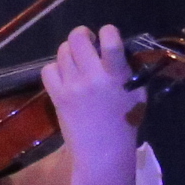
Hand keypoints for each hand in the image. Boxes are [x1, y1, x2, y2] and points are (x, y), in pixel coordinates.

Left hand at [43, 24, 146, 160]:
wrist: (102, 153)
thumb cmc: (125, 124)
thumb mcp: (137, 93)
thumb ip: (129, 70)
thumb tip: (120, 51)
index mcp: (117, 75)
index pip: (110, 41)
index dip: (107, 31)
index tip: (107, 36)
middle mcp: (92, 77)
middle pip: (78, 39)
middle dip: (83, 35)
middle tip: (88, 43)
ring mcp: (72, 86)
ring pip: (62, 51)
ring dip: (69, 51)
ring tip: (77, 61)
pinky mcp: (58, 97)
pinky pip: (48, 70)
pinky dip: (54, 68)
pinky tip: (64, 75)